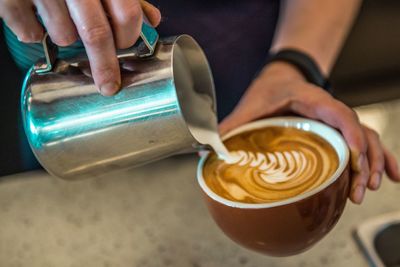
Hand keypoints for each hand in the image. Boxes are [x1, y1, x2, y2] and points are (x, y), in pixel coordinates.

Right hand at [0, 0, 160, 94]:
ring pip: (64, 36)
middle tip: (108, 84)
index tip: (125, 48)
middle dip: (104, 65)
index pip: (127, 15)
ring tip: (61, 19)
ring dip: (65, 36)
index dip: (128, 37)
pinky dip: (33, 33)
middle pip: (96, 34)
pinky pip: (29, 33)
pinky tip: (36, 18)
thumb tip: (152, 20)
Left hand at [220, 61, 399, 203]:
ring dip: (373, 164)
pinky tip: (391, 177)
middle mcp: (330, 110)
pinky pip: (366, 142)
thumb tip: (206, 148)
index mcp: (311, 100)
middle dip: (364, 162)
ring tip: (368, 190)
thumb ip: (230, 125)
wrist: (281, 77)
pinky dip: (381, 158)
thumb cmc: (268, 90)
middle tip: (359, 190)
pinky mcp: (339, 130)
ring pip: (367, 139)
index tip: (355, 158)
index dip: (350, 135)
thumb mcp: (249, 105)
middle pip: (358, 133)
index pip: (338, 113)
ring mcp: (337, 120)